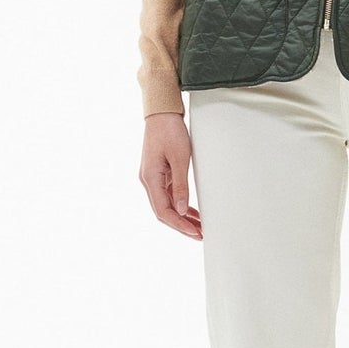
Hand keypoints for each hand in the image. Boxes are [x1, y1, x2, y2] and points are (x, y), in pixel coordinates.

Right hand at [139, 112, 202, 238]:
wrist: (162, 112)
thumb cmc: (169, 130)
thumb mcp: (180, 158)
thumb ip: (180, 185)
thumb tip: (181, 210)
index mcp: (150, 178)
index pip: (163, 211)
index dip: (179, 225)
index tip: (195, 232)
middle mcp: (148, 180)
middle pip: (164, 211)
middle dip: (181, 225)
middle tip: (200, 234)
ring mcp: (153, 177)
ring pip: (167, 204)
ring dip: (182, 217)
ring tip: (199, 227)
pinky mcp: (159, 173)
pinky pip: (169, 195)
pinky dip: (180, 204)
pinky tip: (192, 212)